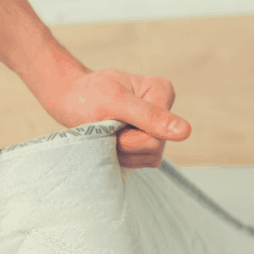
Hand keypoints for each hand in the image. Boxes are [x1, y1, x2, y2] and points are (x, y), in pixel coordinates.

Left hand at [36, 68, 191, 168]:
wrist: (68, 99)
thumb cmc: (87, 95)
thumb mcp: (114, 101)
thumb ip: (149, 116)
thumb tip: (185, 132)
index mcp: (162, 92)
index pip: (156, 136)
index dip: (127, 138)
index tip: (110, 121)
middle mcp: (164, 109)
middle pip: (153, 149)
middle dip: (123, 145)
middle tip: (105, 128)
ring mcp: (156, 128)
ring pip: (147, 158)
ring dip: (120, 152)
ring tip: (107, 132)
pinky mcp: (146, 142)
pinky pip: (140, 162)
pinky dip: (120, 156)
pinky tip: (110, 141)